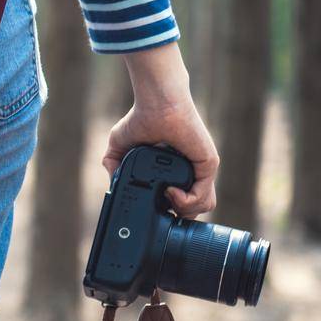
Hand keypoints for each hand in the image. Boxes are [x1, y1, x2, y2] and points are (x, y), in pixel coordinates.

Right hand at [103, 43, 217, 217]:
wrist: (156, 104)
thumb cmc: (140, 119)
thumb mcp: (120, 147)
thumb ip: (114, 165)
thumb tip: (113, 183)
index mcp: (176, 169)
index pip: (181, 200)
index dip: (169, 209)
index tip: (154, 207)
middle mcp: (191, 171)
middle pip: (195, 208)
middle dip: (177, 215)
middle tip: (161, 208)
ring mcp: (201, 169)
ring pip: (204, 206)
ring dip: (183, 211)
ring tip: (167, 198)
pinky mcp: (207, 165)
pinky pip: (202, 196)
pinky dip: (185, 202)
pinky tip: (171, 192)